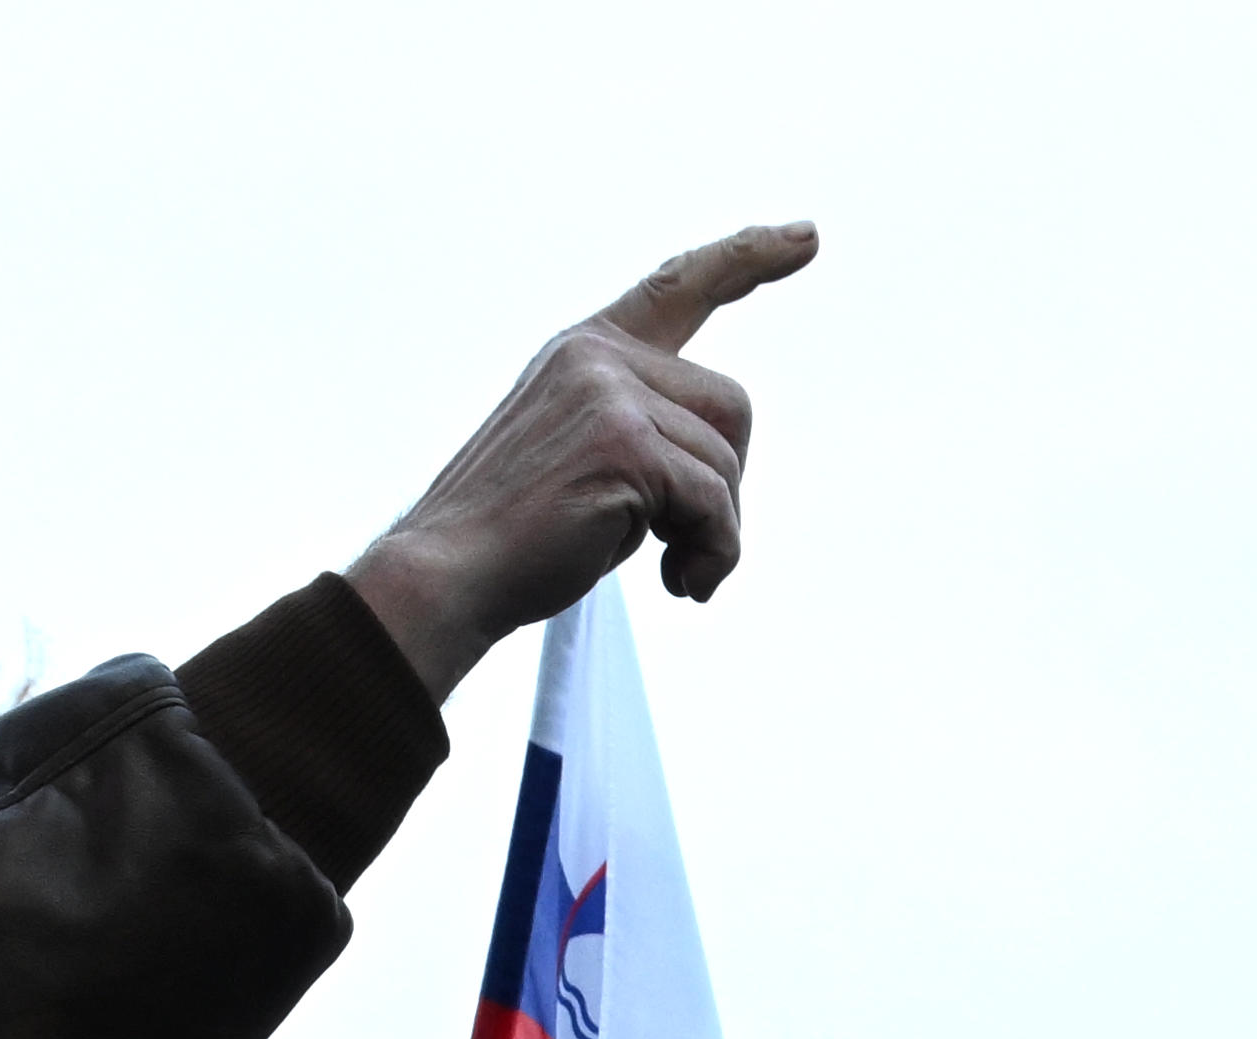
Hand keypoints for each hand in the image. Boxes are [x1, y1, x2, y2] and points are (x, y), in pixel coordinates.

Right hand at [350, 229, 813, 681]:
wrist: (450, 574)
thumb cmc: (518, 537)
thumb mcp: (584, 458)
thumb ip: (646, 433)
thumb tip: (720, 472)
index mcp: (586, 351)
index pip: (679, 287)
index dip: (747, 258)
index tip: (806, 236)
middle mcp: (597, 355)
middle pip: (732, 406)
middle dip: (725, 485)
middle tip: (683, 542)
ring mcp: (608, 392)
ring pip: (727, 462)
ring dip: (715, 533)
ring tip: (670, 569)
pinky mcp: (624, 443)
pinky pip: (715, 505)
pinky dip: (713, 556)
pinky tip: (678, 585)